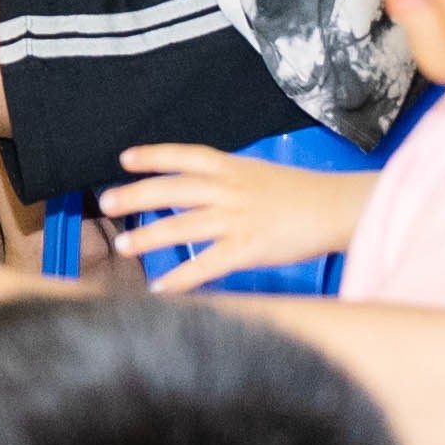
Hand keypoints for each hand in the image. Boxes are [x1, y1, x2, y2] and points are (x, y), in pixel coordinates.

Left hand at [98, 146, 379, 289]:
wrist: (337, 208)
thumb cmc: (300, 195)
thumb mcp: (259, 176)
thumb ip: (228, 182)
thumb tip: (198, 191)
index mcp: (233, 167)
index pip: (185, 156)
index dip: (153, 156)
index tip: (125, 159)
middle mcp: (230, 189)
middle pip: (174, 189)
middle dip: (137, 195)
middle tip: (107, 203)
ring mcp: (238, 218)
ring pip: (184, 226)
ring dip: (150, 236)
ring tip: (124, 246)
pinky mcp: (249, 248)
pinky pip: (207, 265)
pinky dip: (182, 278)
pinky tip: (160, 288)